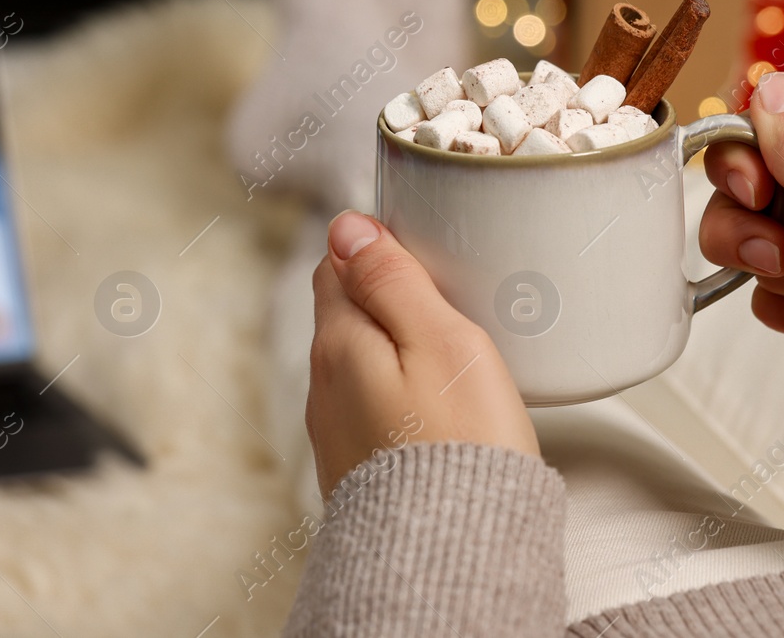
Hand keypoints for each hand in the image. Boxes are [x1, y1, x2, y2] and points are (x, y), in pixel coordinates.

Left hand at [305, 211, 537, 497]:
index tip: (419, 249)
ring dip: (391, 346)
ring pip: (357, 362)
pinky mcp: (358, 469)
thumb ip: (392, 280)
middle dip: (383, 295)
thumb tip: (346, 226)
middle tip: (442, 295)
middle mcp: (324, 386)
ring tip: (445, 350)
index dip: (374, 247)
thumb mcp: (440, 341)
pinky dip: (397, 392)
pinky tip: (434, 405)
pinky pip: (371, 409)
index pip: (335, 264)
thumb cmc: (459, 447)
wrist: (451, 556)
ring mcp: (336, 431)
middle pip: (344, 313)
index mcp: (338, 343)